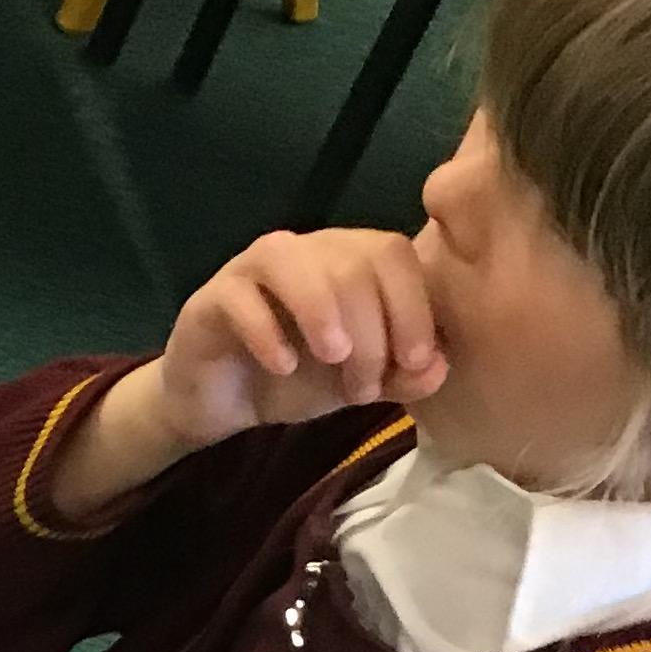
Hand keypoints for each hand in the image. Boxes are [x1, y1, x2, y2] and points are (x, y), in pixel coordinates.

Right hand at [156, 230, 448, 451]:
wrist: (225, 400)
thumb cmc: (298, 379)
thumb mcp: (360, 384)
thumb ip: (402, 376)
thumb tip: (437, 368)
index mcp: (350, 260)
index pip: (393, 255)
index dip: (412, 306)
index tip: (415, 363)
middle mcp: (307, 251)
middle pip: (351, 263)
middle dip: (370, 331)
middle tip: (362, 389)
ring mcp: (256, 269)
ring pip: (293, 262)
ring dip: (322, 311)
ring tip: (333, 358)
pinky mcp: (213, 297)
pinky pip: (240, 296)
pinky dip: (266, 331)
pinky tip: (283, 366)